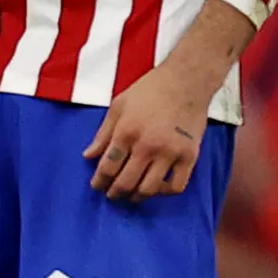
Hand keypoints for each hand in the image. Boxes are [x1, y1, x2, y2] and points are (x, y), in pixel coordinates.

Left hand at [86, 61, 217, 202]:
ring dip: (137, 197)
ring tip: (132, 196)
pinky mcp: (189, 156)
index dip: (99, 181)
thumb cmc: (149, 90)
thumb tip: (88, 156)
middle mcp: (147, 145)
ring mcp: (170, 152)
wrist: (186, 81)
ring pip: (150, 188)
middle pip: (126, 181)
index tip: (97, 186)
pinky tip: (157, 188)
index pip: (108, 166)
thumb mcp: (118, 105)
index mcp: (126, 131)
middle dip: (115, 192)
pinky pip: (177, 186)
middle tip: (112, 195)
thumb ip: (103, 133)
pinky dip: (165, 192)